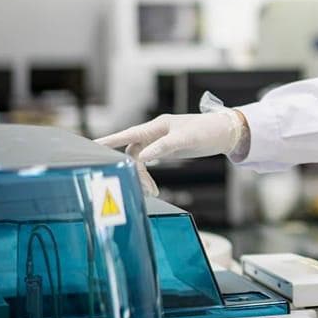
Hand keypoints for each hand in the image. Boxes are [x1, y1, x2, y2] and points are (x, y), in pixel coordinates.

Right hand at [96, 111, 244, 195]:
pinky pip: (148, 161)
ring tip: (152, 191)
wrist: (224, 133)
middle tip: (144, 189)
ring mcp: (159, 140)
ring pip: (140, 159)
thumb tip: (143, 157)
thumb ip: (164, 147)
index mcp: (156, 126)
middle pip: (133, 152)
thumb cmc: (206, 131)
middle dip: (134, 171)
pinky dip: (148, 175)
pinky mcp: (166, 148)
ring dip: (142, 176)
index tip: (92, 145)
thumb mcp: (186, 139)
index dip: (110, 140)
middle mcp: (155, 132)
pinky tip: (151, 186)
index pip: (128, 134)